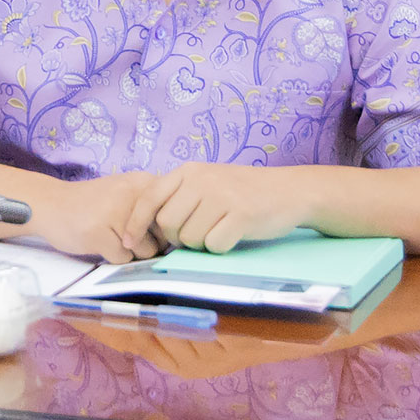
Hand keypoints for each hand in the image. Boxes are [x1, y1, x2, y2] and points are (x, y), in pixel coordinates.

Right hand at [32, 171, 168, 262]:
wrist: (50, 204)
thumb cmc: (93, 204)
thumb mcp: (127, 193)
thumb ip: (153, 207)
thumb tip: (179, 236)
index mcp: (144, 182)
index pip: (175, 216)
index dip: (164, 229)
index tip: (149, 229)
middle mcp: (132, 194)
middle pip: (162, 237)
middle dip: (149, 242)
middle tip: (125, 233)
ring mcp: (115, 213)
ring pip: (145, 251)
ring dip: (132, 252)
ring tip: (111, 237)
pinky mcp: (99, 233)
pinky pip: (123, 259)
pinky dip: (113, 257)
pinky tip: (99, 242)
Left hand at [134, 161, 314, 253]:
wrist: (290, 190)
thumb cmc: (243, 191)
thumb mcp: (208, 181)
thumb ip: (180, 196)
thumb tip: (147, 226)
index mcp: (189, 171)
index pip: (149, 197)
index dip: (135, 223)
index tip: (129, 243)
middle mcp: (201, 180)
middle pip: (166, 224)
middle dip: (175, 238)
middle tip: (196, 235)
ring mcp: (222, 196)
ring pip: (189, 238)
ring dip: (200, 243)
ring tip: (219, 230)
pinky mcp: (241, 215)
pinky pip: (214, 245)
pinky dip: (220, 248)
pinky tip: (233, 235)